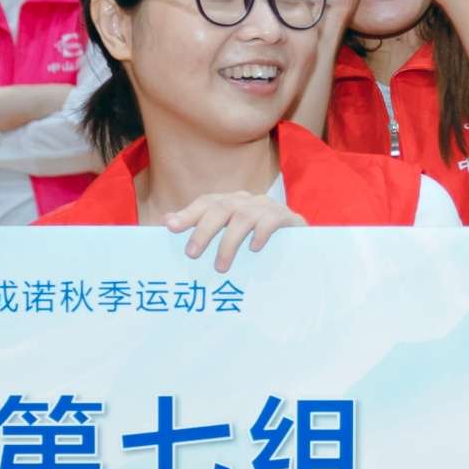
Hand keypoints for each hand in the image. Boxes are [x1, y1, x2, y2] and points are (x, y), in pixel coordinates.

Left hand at [163, 187, 295, 274]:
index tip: (170, 228)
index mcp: (230, 202)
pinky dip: (261, 233)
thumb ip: (200, 226)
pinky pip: (271, 220)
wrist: (301, 242)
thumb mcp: (229, 234)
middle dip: (204, 231)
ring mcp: (266, 207)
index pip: (206, 203)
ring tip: (220, 267)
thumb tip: (166, 221)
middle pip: (221, 209)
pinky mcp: (287, 217)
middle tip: (191, 254)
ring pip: (242, 218)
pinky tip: (254, 250)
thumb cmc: (257, 240)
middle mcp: (246, 201)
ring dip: (229, 242)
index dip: (188, 214)